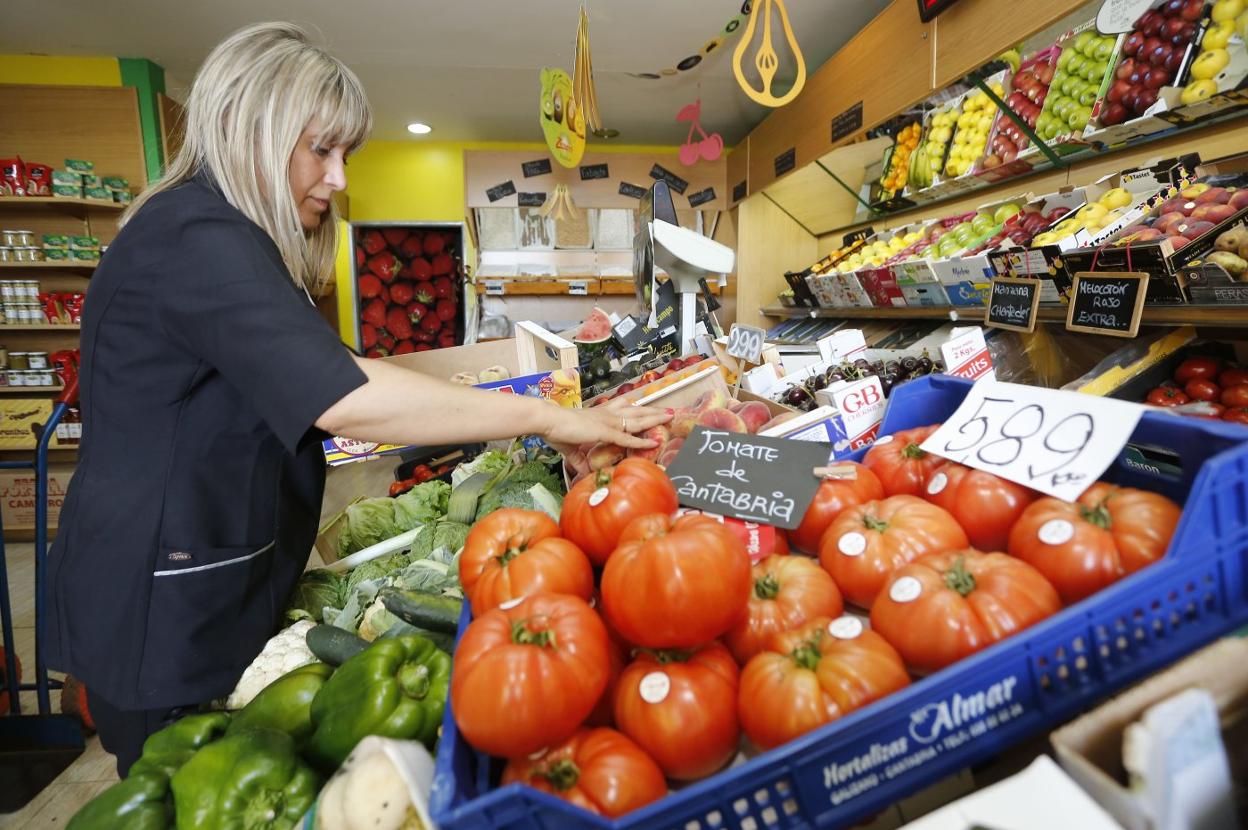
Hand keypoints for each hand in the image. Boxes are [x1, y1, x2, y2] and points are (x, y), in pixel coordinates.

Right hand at [542, 397, 671, 456]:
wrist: (548, 421)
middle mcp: (607, 415)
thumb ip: (579, 460)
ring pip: (637, 419)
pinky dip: (642, 441)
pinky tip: (654, 442)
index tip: (648, 409)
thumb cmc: (556, 430)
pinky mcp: (605, 432)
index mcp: (599, 414)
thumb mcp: (570, 448)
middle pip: (635, 410)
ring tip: (669, 417)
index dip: (637, 409)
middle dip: (652, 410)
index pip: (623, 409)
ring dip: (654, 418)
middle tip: (667, 410)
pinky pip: (628, 439)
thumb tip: (583, 472)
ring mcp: (608, 422)